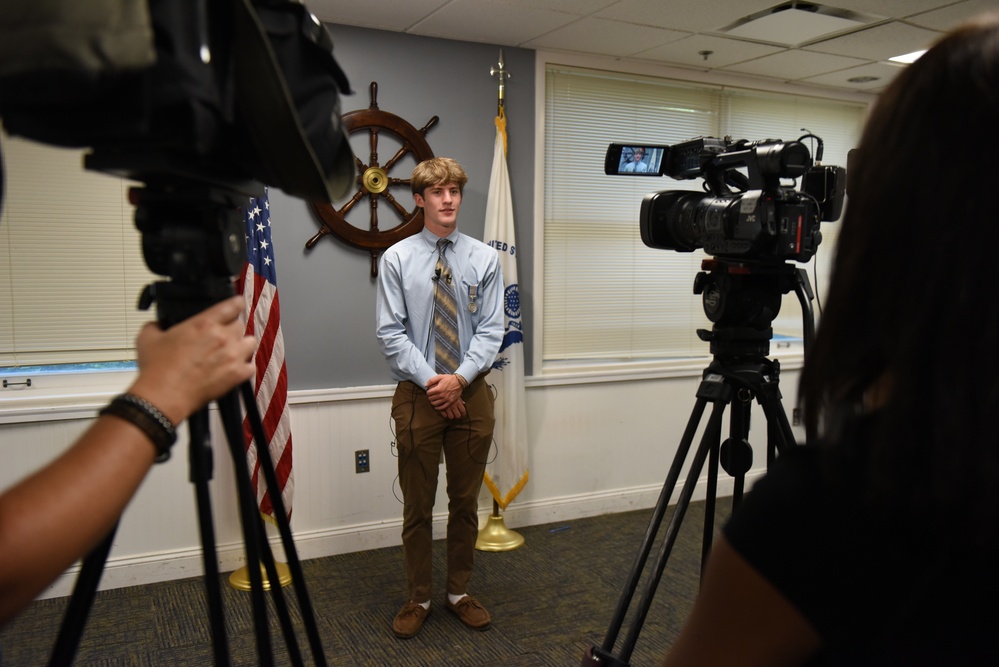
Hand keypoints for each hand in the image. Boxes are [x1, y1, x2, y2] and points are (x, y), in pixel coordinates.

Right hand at [127, 295, 255, 423]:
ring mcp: (233, 356)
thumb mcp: (148, 338)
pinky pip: (251, 367)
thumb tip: (158, 325)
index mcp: (204, 323)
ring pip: (250, 343)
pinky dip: (245, 367)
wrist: (164, 395)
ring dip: (242, 346)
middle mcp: (222, 337)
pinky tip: (235, 369)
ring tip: (231, 352)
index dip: (235, 304)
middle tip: (221, 338)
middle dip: (232, 329)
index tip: (236, 306)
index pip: (232, 305)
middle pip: (240, 325)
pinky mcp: (237, 375)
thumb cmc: (158, 369)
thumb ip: (156, 325)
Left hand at [426, 374, 465, 418]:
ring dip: (433, 402)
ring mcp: (446, 399)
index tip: (429, 391)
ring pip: (435, 403)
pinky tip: (436, 406)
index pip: (428, 393)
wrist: (459, 382)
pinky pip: (442, 407)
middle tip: (431, 395)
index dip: (428, 392)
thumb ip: (431, 380)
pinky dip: (438, 407)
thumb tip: (425, 385)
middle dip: (430, 396)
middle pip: (431, 398)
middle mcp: (442, 395)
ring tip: (433, 400)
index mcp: (438, 389)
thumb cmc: (449, 379)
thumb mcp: (440, 377)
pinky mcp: (450, 402)